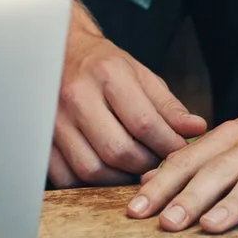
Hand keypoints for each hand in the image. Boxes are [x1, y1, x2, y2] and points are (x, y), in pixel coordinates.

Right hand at [47, 19, 207, 187]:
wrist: (59, 53)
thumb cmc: (104, 67)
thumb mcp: (140, 75)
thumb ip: (168, 106)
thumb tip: (197, 129)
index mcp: (107, 74)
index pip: (144, 123)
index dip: (168, 145)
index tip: (178, 152)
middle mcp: (76, 96)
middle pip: (117, 150)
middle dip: (144, 165)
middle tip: (154, 163)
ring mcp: (53, 120)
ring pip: (91, 169)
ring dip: (118, 178)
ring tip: (131, 169)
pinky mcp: (40, 139)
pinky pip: (66, 177)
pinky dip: (88, 184)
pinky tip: (103, 171)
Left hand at [126, 100, 237, 231]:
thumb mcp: (234, 142)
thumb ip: (197, 161)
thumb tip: (150, 182)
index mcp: (231, 137)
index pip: (189, 160)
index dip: (161, 184)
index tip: (135, 210)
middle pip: (217, 171)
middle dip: (188, 197)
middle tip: (165, 224)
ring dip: (233, 204)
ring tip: (211, 226)